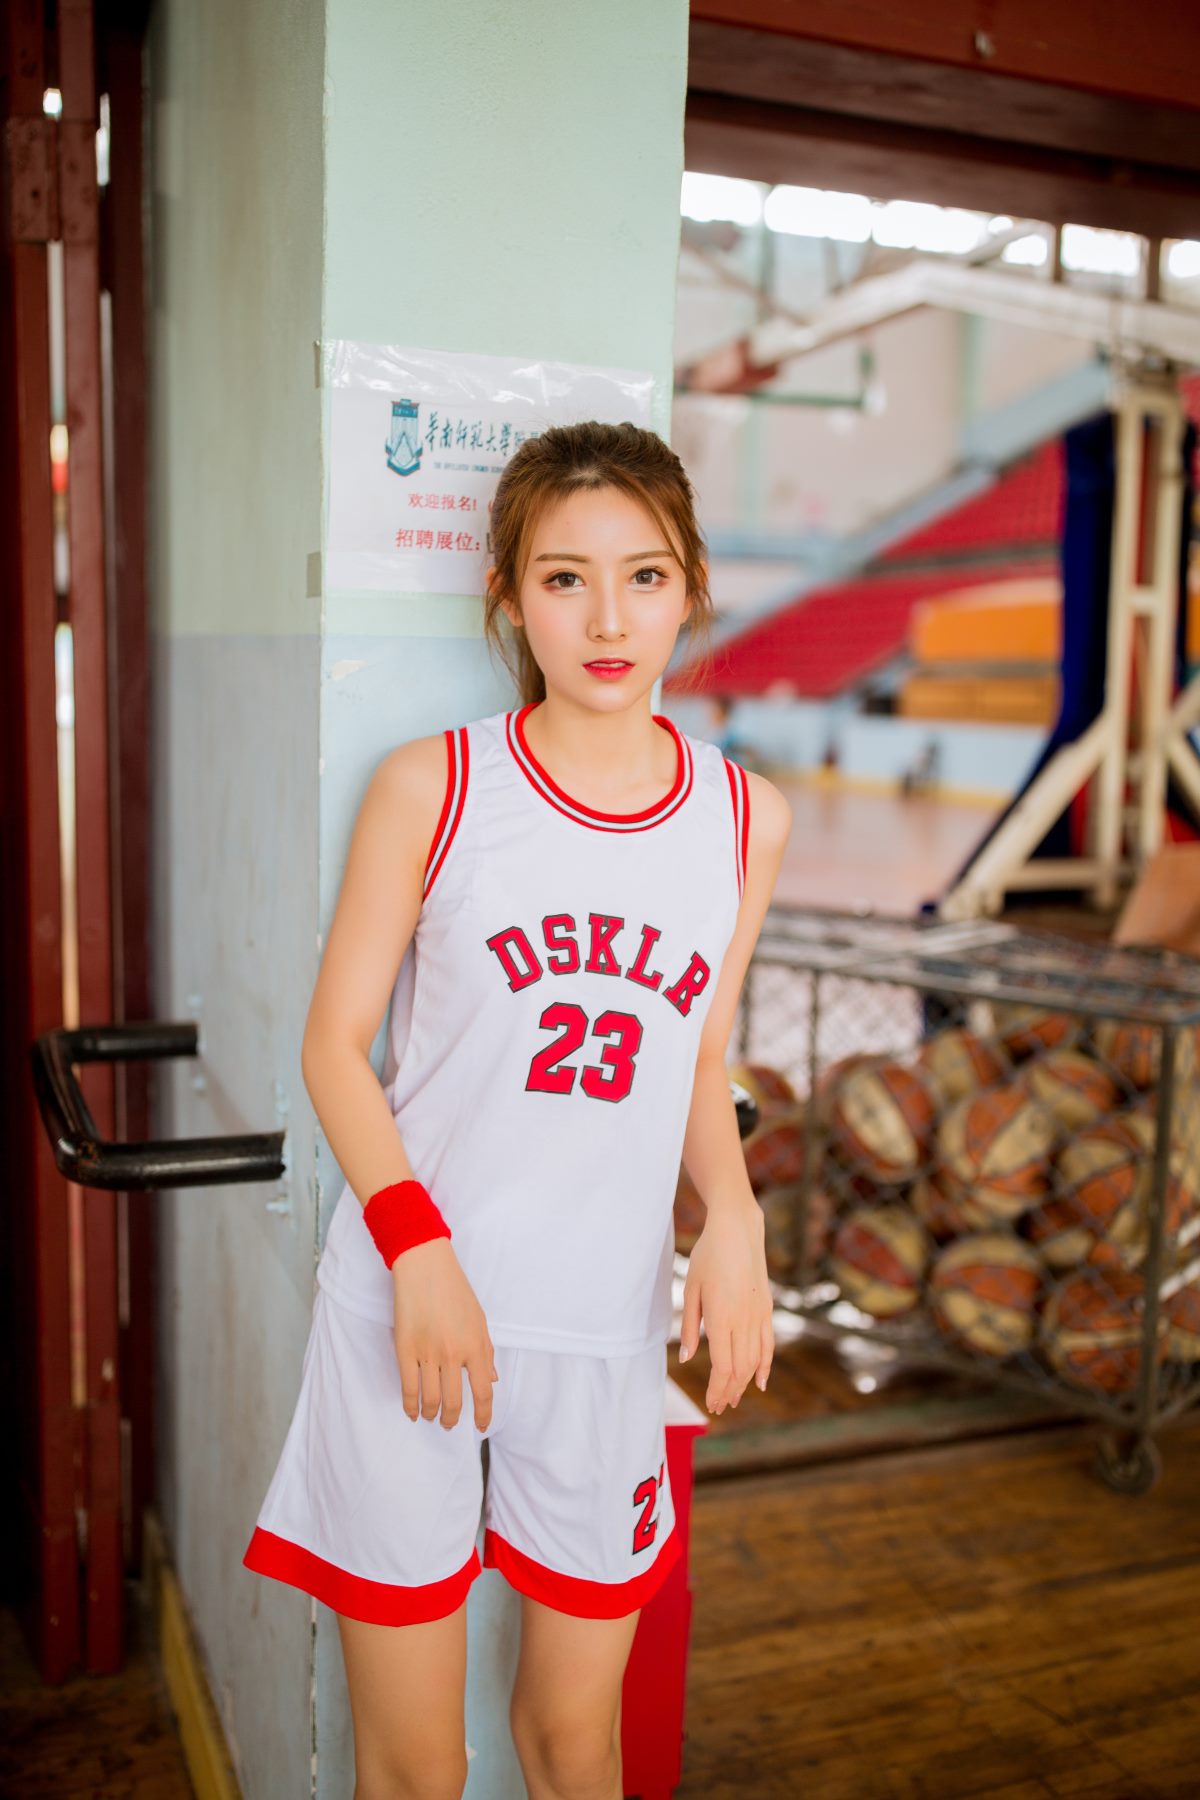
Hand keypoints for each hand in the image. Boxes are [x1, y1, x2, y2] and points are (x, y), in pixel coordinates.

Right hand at [390, 1238, 498, 1430]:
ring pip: (430, 1400)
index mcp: (476, 1346)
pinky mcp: (405, 1350)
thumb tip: (492, 1380)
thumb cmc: (455, 1291)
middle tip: (451, 1424)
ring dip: (432, 1414)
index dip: (484, 1415)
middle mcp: (453, 1354)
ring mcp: (427, 1353)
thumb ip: (486, 1352)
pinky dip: (410, 1406)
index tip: (481, 1427)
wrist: (425, 1267)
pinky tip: (412, 1412)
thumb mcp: (479, 1320)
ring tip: (432, 1417)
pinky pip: (408, 1388)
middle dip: (453, 1420)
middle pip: (455, 1402)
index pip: (483, 1392)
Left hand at [678, 1198, 772, 1412]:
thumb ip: (689, 1326)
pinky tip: (761, 1382)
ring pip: (755, 1360)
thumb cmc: (708, 1257)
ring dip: (744, 1383)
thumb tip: (687, 1358)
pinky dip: (765, 1366)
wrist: (737, 1231)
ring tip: (733, 1397)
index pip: (722, 1366)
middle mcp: (743, 1320)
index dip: (717, 1389)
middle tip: (719, 1406)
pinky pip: (769, 1344)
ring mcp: (759, 1315)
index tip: (711, 1403)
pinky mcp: (767, 1309)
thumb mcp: (691, 1289)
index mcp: (721, 1318)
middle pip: (739, 1368)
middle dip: (729, 1391)